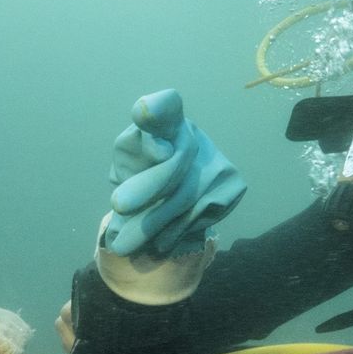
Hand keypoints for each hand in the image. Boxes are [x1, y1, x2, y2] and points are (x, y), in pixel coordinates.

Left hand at [105, 88, 244, 256]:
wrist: (173, 190)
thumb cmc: (142, 170)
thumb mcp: (129, 161)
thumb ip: (134, 158)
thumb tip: (149, 166)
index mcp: (164, 122)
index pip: (165, 109)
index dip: (158, 110)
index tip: (143, 111)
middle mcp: (193, 135)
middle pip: (173, 163)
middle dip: (146, 188)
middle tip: (119, 205)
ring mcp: (218, 160)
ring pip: (184, 197)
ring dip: (152, 223)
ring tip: (123, 244)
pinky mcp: (234, 185)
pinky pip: (199, 215)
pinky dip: (173, 232)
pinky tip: (157, 240)